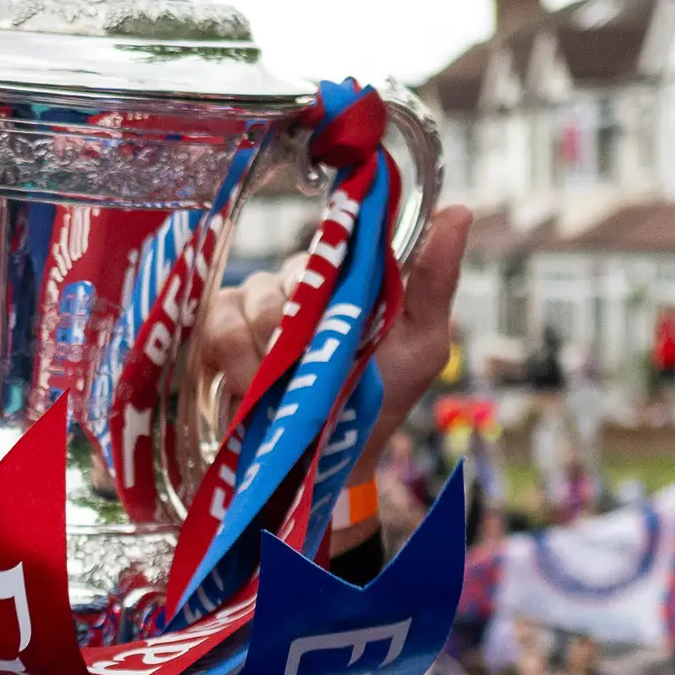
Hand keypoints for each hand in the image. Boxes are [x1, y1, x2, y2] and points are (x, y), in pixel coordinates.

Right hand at [193, 205, 470, 555]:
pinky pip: (219, 325)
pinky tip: (253, 388)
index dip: (337, 267)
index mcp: (344, 275)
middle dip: (307, 324)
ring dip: (273, 352)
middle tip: (318, 362)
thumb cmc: (381, 400)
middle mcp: (298, 283)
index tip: (342, 307)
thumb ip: (436, 279)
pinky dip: (238, 362)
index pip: (335, 239)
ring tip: (287, 387)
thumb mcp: (422, 343)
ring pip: (255, 298)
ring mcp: (254, 305)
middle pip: (293, 272)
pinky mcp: (215, 333)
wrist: (332, 463)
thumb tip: (459, 211)